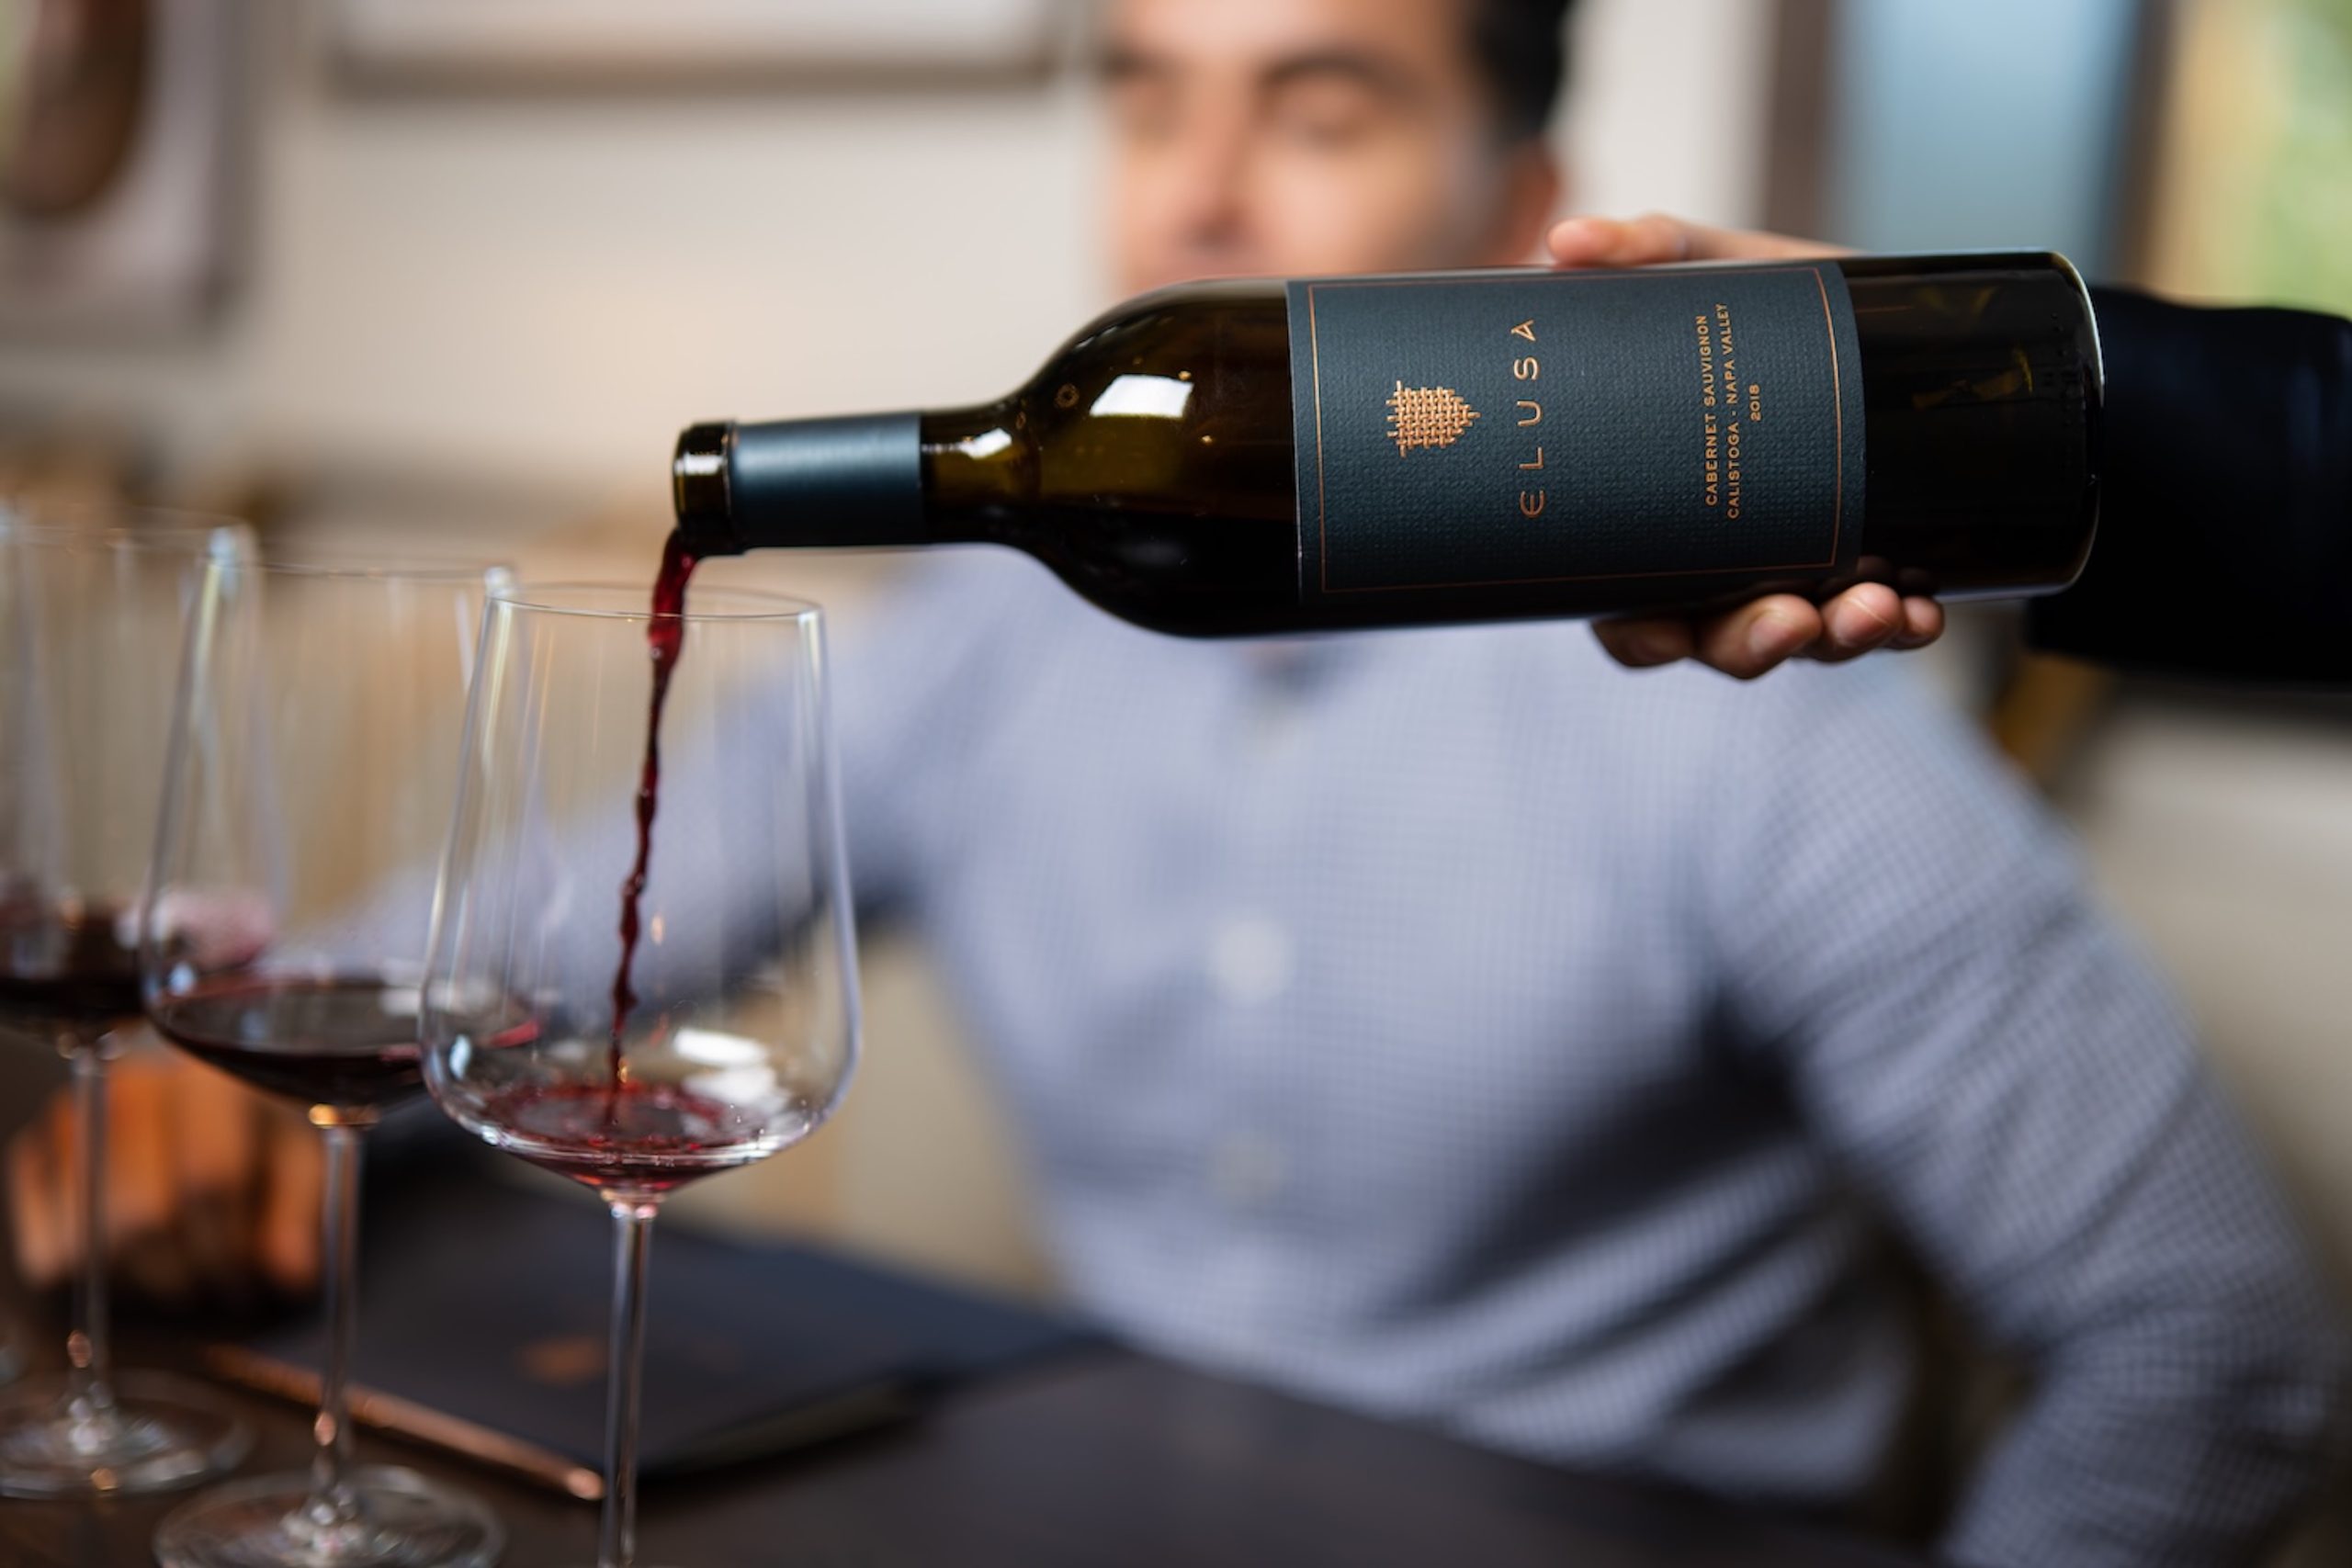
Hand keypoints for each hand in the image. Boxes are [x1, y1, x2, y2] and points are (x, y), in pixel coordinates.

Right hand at [9, 1043, 322, 1309]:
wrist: (193, 1096)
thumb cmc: (253, 1129)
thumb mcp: (297, 1157)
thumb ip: (298, 1208)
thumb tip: (290, 1269)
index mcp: (206, 1081)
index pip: (208, 1180)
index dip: (230, 1244)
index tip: (249, 1275)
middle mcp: (130, 1090)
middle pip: (144, 1217)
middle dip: (188, 1269)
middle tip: (214, 1282)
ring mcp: (73, 1122)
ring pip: (95, 1240)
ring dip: (143, 1277)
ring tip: (178, 1267)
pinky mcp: (33, 1157)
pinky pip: (49, 1250)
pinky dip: (92, 1274)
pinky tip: (132, 1256)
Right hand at [1546, 214, 1945, 679]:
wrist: (1918, 313)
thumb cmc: (1792, 304)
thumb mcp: (1729, 267)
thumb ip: (1653, 250)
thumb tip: (1563, 241)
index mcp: (1672, 512)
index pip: (1633, 605)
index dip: (1640, 634)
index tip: (1662, 633)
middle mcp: (1735, 559)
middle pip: (1718, 640)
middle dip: (1751, 645)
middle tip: (1789, 622)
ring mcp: (1811, 571)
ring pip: (1806, 642)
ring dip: (1837, 641)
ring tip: (1872, 608)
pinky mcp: (1889, 566)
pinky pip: (1890, 627)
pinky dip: (1904, 628)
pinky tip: (1920, 610)